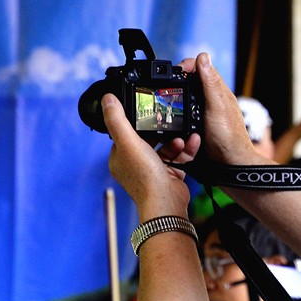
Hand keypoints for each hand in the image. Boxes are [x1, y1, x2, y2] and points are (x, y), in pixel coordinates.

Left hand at [102, 93, 198, 220]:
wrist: (167, 202)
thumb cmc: (145, 177)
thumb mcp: (128, 142)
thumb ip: (117, 119)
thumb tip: (107, 99)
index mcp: (120, 158)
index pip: (126, 133)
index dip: (137, 122)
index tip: (147, 112)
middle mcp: (136, 165)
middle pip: (149, 139)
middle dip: (162, 131)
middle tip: (169, 123)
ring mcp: (154, 170)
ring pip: (166, 147)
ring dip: (176, 139)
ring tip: (181, 137)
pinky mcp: (170, 174)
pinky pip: (179, 156)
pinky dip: (186, 148)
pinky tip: (192, 141)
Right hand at [178, 53, 264, 164]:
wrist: (230, 164)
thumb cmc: (229, 137)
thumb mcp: (217, 106)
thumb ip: (210, 82)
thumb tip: (203, 56)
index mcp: (218, 91)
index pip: (200, 67)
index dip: (186, 66)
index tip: (175, 71)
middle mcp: (211, 99)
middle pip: (190, 82)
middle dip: (177, 81)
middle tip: (165, 87)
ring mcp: (204, 113)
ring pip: (185, 98)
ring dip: (176, 98)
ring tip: (167, 100)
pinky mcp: (198, 126)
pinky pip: (184, 115)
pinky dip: (178, 113)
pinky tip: (173, 117)